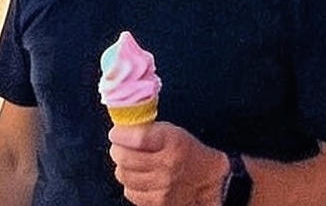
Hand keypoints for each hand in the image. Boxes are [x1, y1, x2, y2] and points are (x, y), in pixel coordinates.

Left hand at [106, 122, 225, 205]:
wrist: (209, 182)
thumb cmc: (188, 152)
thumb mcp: (174, 132)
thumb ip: (149, 130)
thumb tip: (122, 126)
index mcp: (173, 142)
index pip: (137, 138)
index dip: (121, 134)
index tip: (116, 132)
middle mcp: (167, 166)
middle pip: (125, 158)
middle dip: (117, 150)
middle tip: (118, 146)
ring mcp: (161, 188)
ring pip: (123, 175)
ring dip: (122, 167)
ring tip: (129, 162)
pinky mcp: (157, 203)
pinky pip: (130, 192)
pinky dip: (130, 184)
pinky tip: (139, 178)